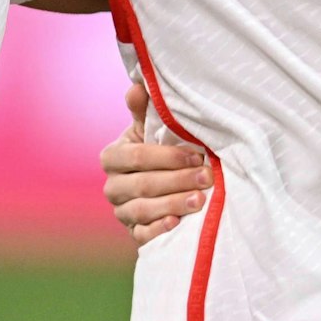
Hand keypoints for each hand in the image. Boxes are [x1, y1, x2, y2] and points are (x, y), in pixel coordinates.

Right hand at [100, 82, 209, 243]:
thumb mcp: (152, 127)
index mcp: (112, 157)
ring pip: (143, 210)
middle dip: (177, 181)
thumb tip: (138, 86)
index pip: (135, 157)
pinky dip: (159, 230)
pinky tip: (177, 225)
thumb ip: (145, 108)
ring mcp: (120, 211)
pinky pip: (142, 235)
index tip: (195, 156)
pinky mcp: (133, 233)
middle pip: (143, 185)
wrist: (163, 183)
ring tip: (201, 201)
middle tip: (208, 178)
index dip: (166, 157)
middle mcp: (112, 186)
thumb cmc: (159, 149)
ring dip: (173, 205)